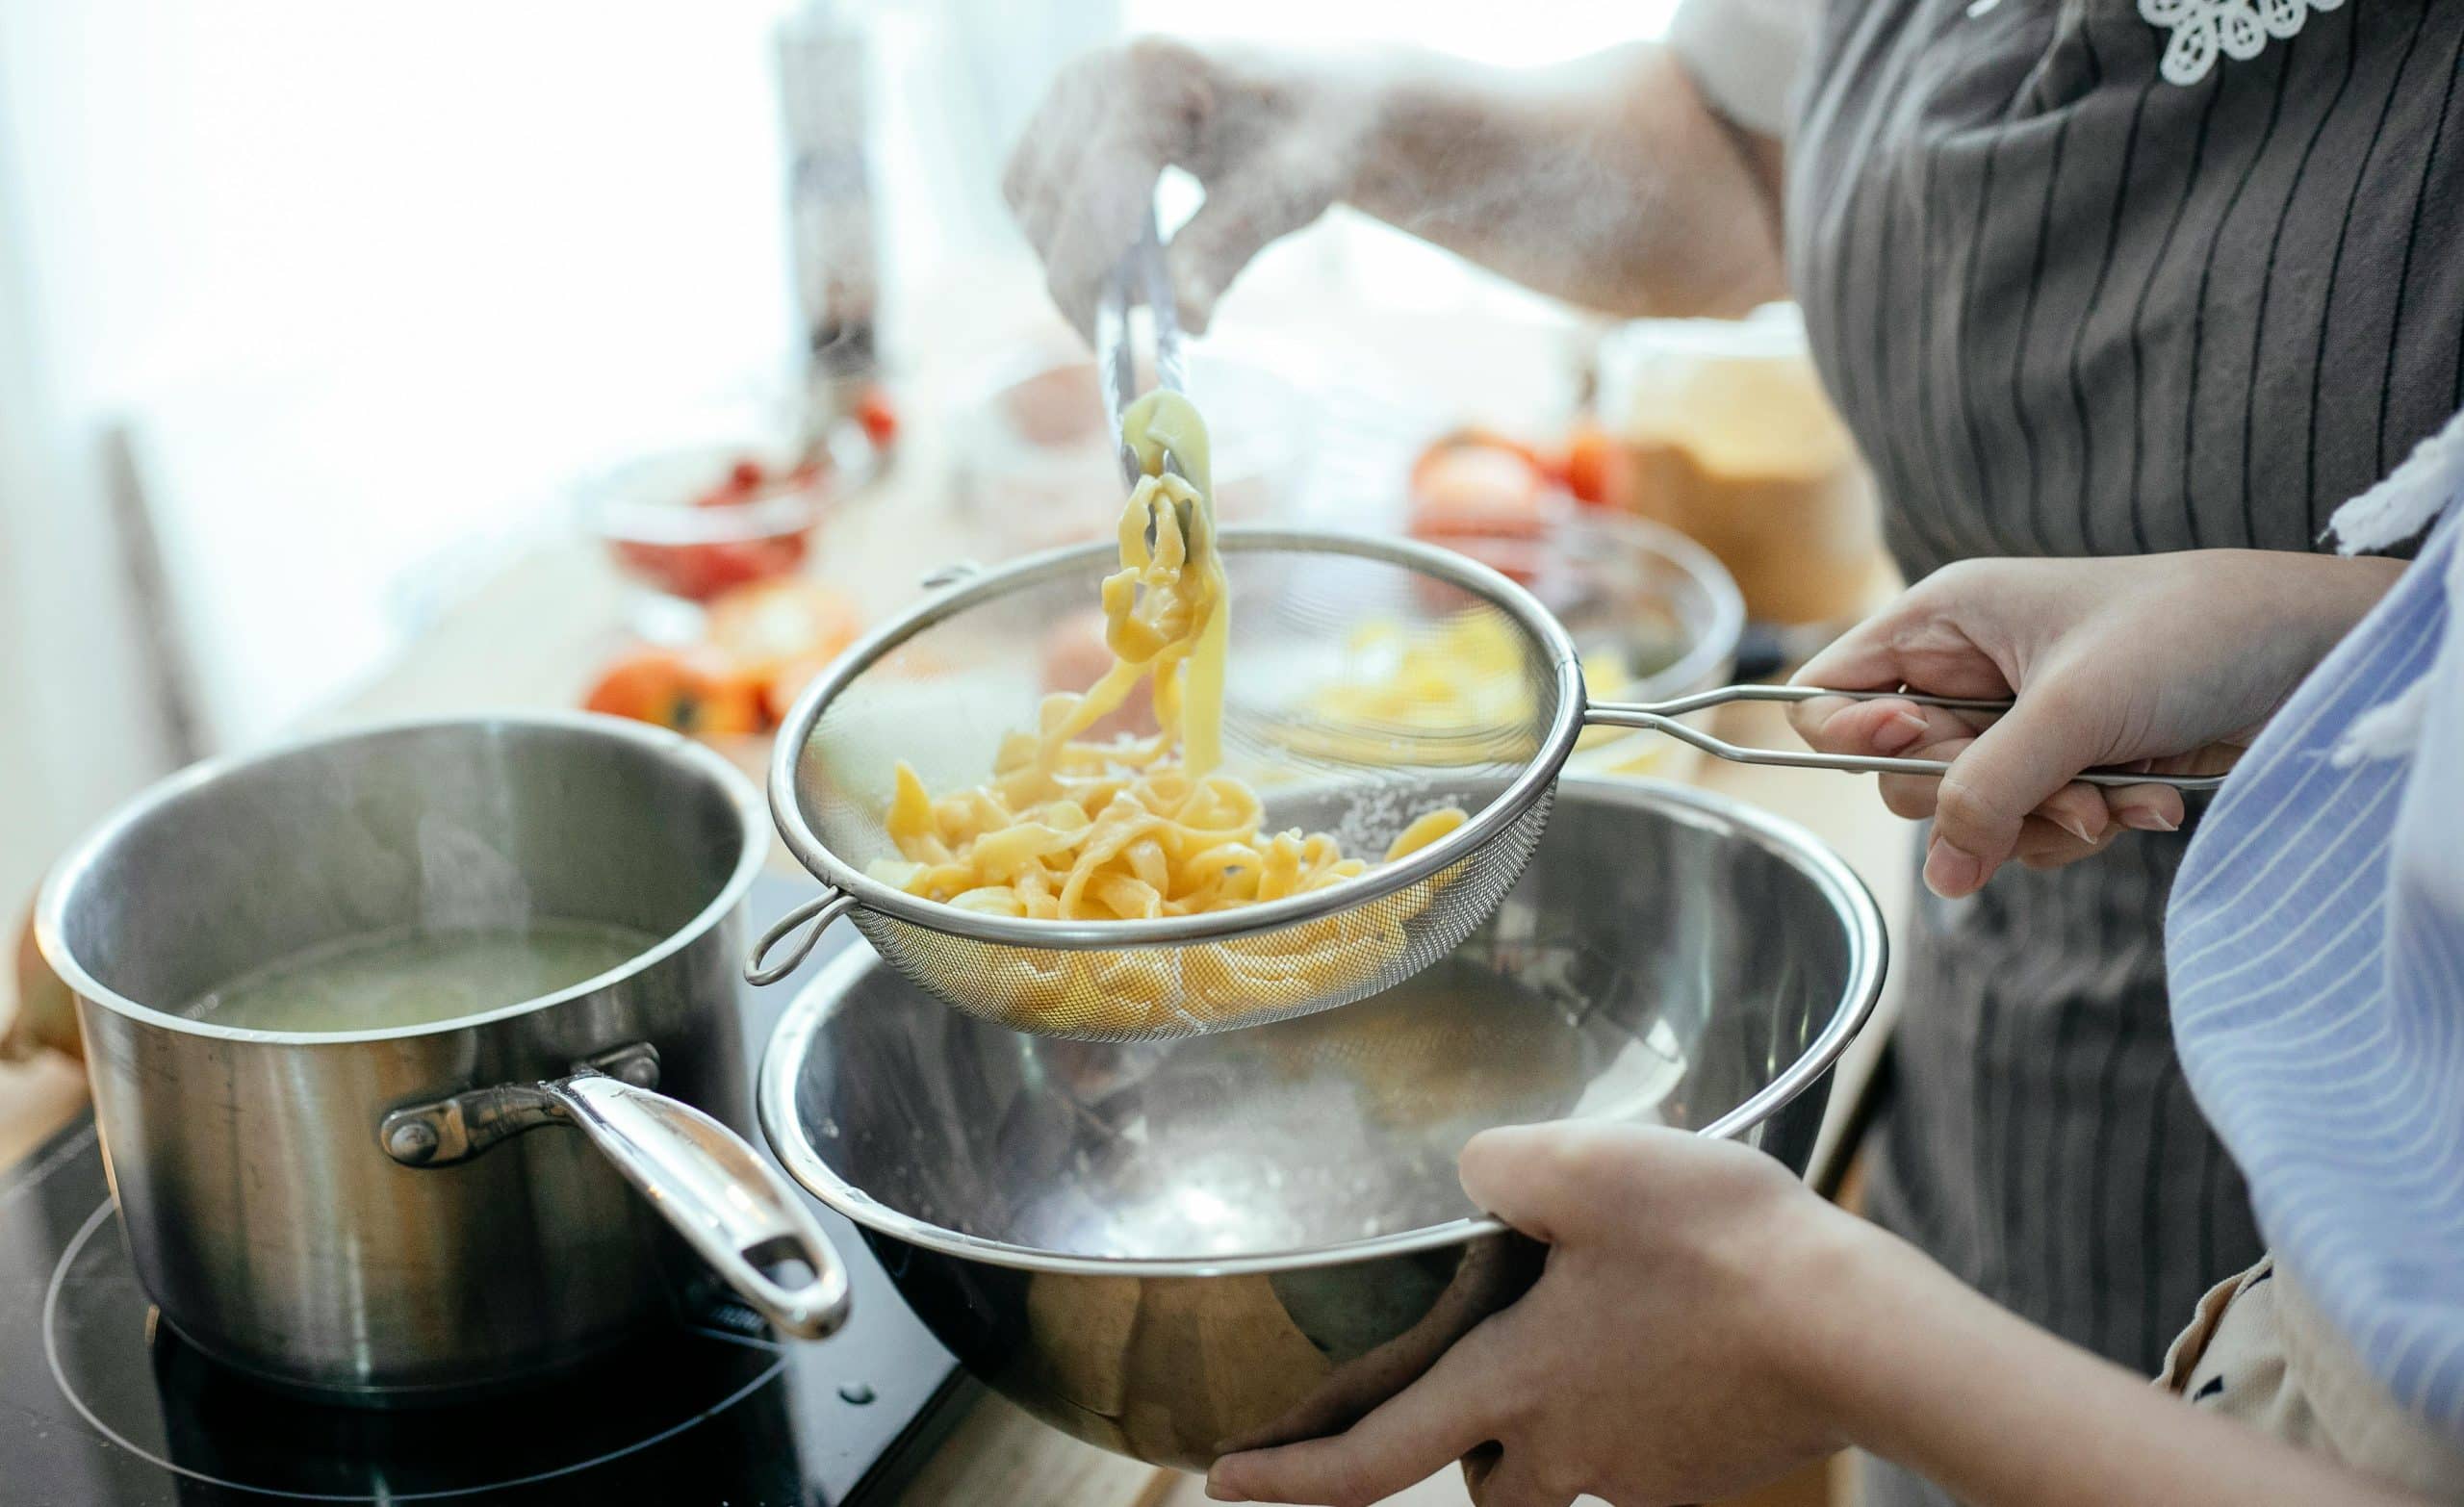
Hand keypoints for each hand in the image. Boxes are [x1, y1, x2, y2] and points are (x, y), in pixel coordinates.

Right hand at [1003, 38, 1365, 339]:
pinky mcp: (1059, 111)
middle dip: (1083, 283)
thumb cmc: (1312, 134)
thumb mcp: (1290, 190)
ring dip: (1069, 261)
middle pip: (1048, 208)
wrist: (1311, 92)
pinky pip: (1026, 193)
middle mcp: (1098, 70)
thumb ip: (1227, 249)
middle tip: (1133, 333)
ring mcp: (1070, 87)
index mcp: (1158, 74)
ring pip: (1028, 206)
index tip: (1114, 347)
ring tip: (1138, 290)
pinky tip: (1115, 255)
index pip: (1095, 200)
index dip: (1095, 285)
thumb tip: (1184, 323)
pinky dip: (1060, 236)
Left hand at [1206, 1122, 1868, 1506]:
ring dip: (1555, 1420)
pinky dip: (1639, 1402)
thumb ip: (1499, 1169)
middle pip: (1483, 1475)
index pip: (1373, 1456)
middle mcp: (1566, 1447)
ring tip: (1598, 1328)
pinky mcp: (1706, 1466)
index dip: (1291, 1479)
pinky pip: (1645, 1446)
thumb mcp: (1584, 1166)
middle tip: (1484, 1364)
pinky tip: (1676, 1334)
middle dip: (1467, 1437)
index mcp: (1513, 1384)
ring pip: (1566, 1464)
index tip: (1224, 1483)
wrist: (1856, 1330)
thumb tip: (1473, 1181)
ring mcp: (1641, 1468)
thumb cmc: (1716, 1248)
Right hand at [1787, 551, 2402, 897]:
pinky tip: (2146, 799)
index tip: (1919, 749)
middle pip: (1901, 772)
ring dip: (2043, 822)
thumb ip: (1989, 792)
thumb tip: (1941, 875)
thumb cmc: (2194, 635)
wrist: (2313, 655)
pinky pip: (2028, 830)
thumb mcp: (2075, 710)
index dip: (1855, 737)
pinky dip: (2083, 828)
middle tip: (2053, 789)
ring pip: (1968, 815)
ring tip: (2119, 799)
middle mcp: (1967, 673)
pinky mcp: (2066, 768)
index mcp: (1944, 622)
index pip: (1831, 694)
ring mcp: (2016, 725)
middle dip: (1978, 797)